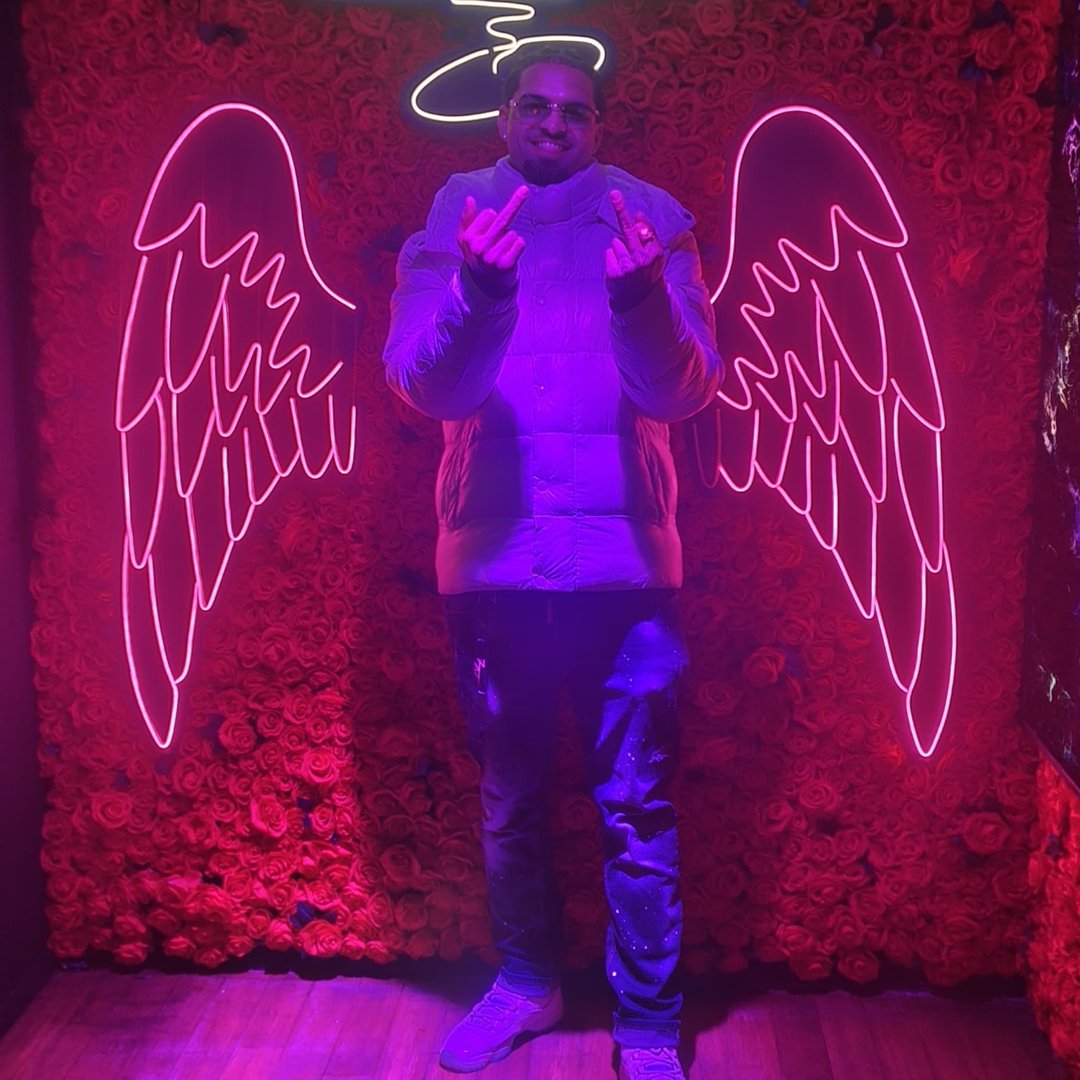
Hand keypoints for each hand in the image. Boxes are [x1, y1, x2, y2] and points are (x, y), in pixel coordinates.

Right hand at [457, 184, 528, 297]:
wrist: (485, 283)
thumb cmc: (476, 255)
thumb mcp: (464, 238)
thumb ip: (466, 219)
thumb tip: (469, 199)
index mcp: (468, 238)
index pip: (489, 215)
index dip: (491, 217)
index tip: (491, 219)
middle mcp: (479, 248)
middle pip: (501, 220)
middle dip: (515, 202)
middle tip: (525, 190)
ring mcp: (493, 257)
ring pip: (512, 234)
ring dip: (510, 238)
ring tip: (502, 249)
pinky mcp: (506, 265)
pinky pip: (520, 244)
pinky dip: (518, 245)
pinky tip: (510, 254)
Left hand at [604, 189, 663, 310]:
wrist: (639, 298)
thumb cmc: (647, 271)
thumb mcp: (654, 255)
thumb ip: (649, 236)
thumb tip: (638, 216)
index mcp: (654, 253)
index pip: (645, 230)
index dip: (638, 219)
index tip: (629, 204)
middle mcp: (642, 260)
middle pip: (629, 230)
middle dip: (621, 211)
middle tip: (614, 194)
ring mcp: (627, 267)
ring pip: (616, 243)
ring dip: (619, 249)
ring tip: (626, 263)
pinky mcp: (614, 273)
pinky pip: (609, 253)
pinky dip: (611, 258)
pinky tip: (619, 268)